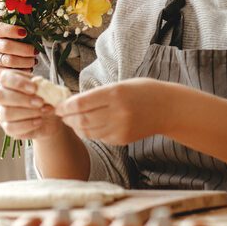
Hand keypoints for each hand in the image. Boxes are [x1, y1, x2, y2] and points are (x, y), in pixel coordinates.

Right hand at [0, 23, 36, 83]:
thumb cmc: (13, 44)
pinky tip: (29, 68)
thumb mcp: (15, 35)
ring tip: (34, 60)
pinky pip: (12, 73)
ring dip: (26, 61)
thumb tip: (36, 26)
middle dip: (24, 49)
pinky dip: (24, 71)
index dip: (12, 30)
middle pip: (6, 46)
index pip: (0, 29)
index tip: (25, 32)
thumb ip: (24, 29)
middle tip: (36, 51)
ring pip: (10, 61)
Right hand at [0, 69, 63, 139]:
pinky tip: (39, 121)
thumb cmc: (44, 97)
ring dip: (29, 112)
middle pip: (1, 96)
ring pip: (7, 113)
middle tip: (41, 102)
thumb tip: (40, 86)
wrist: (49, 116)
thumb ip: (40, 85)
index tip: (34, 88)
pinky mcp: (7, 127)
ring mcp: (2, 113)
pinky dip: (28, 124)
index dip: (19, 83)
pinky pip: (12, 127)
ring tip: (44, 111)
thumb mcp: (44, 87)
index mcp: (8, 80)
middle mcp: (1, 95)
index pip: (5, 78)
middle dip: (23, 99)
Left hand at [55, 79, 169, 145]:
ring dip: (76, 126)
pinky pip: (99, 137)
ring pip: (88, 131)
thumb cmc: (142, 91)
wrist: (168, 108)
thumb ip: (97, 95)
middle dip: (67, 118)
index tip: (58, 105)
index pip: (81, 103)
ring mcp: (120, 128)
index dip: (65, 106)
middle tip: (60, 114)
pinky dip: (89, 132)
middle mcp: (117, 113)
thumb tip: (72, 102)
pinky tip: (87, 126)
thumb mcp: (120, 85)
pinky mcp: (123, 139)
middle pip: (82, 120)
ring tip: (71, 120)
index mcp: (115, 94)